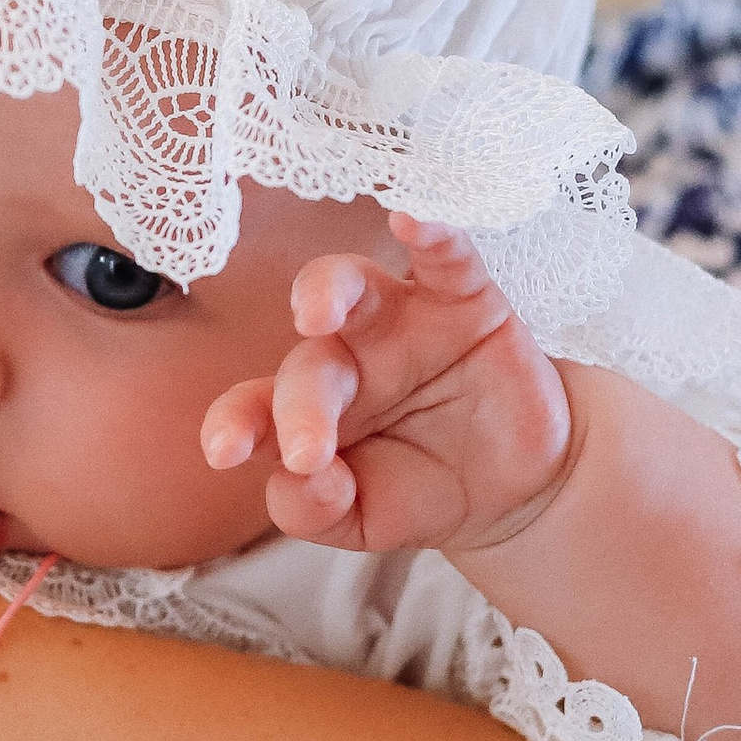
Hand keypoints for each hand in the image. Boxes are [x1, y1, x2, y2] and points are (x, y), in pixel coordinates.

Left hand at [200, 216, 574, 556]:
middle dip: (301, 406)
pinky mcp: (462, 299)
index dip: (235, 421)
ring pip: (351, 283)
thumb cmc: (423, 491)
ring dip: (327, 289)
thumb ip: (318, 510)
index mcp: (306, 410)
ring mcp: (400, 319)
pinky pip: (445, 257)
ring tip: (314, 314)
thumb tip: (299, 481)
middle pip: (307, 363)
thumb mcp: (367, 520)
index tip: (224, 451)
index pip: (254, 406)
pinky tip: (412, 221)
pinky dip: (432, 233)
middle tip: (306, 453)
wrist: (517, 484)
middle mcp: (343, 355)